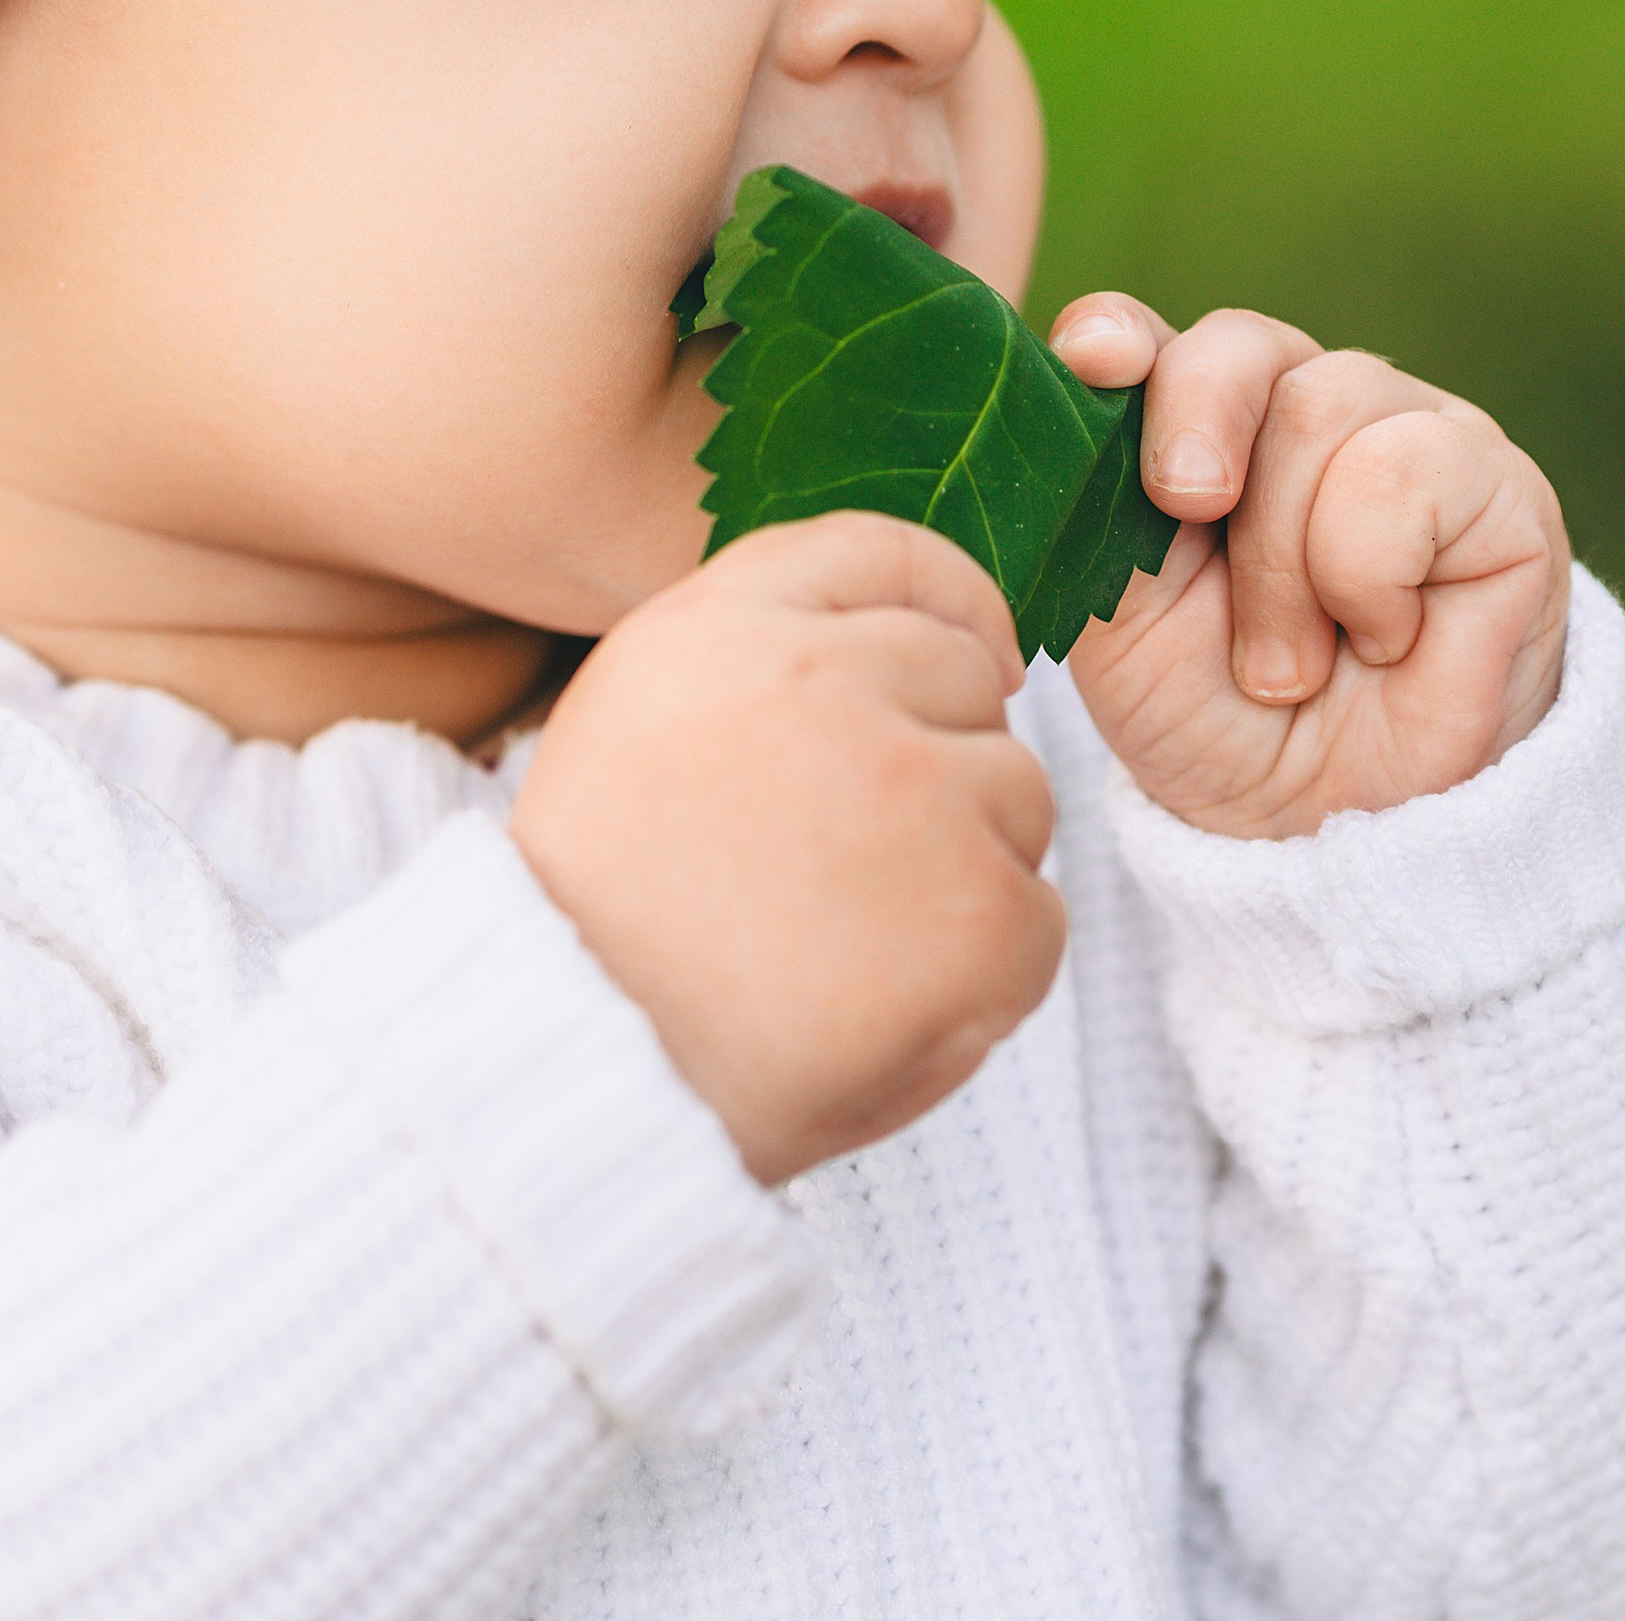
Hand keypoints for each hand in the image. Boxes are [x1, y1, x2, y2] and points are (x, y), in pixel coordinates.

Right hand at [513, 511, 1063, 1184]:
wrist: (586, 1071)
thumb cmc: (604, 913)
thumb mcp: (637, 717)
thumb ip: (762, 651)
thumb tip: (924, 635)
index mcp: (726, 627)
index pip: (885, 553)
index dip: (953, 599)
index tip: (985, 657)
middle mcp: (825, 682)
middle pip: (965, 679)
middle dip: (938, 755)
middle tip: (846, 862)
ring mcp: (914, 792)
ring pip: (1016, 794)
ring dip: (965, 859)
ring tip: (851, 939)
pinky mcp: (979, 911)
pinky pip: (1038, 915)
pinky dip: (988, 967)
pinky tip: (888, 998)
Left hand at [1048, 300, 1569, 841]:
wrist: (1326, 829)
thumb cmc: (1212, 715)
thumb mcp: (1120, 613)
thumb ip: (1098, 494)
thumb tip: (1083, 368)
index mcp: (1195, 426)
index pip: (1149, 336)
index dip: (1116, 336)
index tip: (1089, 362)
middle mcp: (1300, 408)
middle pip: (1239, 346)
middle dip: (1196, 432)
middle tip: (1189, 514)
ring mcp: (1407, 434)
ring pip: (1322, 404)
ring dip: (1282, 561)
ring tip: (1288, 661)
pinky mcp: (1499, 485)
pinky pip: (1409, 468)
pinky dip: (1368, 573)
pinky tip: (1383, 639)